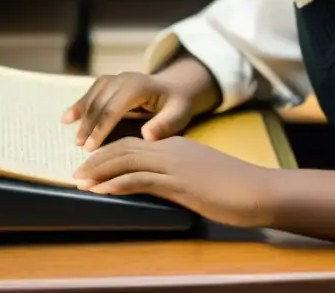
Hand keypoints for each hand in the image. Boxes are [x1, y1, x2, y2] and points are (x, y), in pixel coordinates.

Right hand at [62, 72, 193, 151]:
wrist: (176, 87)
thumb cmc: (177, 104)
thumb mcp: (179, 114)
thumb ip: (165, 124)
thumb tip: (147, 135)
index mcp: (138, 86)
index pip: (114, 108)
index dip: (101, 128)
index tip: (91, 148)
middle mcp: (124, 78)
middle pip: (100, 102)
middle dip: (89, 126)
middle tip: (81, 147)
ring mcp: (115, 78)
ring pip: (93, 97)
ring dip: (82, 117)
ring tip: (76, 140)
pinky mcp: (109, 82)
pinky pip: (91, 92)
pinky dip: (79, 105)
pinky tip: (66, 118)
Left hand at [73, 136, 274, 227]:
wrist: (257, 190)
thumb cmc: (234, 187)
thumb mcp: (201, 175)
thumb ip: (180, 174)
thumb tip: (162, 184)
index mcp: (177, 145)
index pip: (134, 143)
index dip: (109, 152)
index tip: (91, 164)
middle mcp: (171, 149)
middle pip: (124, 147)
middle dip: (97, 159)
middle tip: (76, 173)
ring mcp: (174, 164)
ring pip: (126, 160)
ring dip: (99, 171)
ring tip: (79, 182)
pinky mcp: (178, 182)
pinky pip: (139, 179)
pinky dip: (116, 184)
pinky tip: (101, 191)